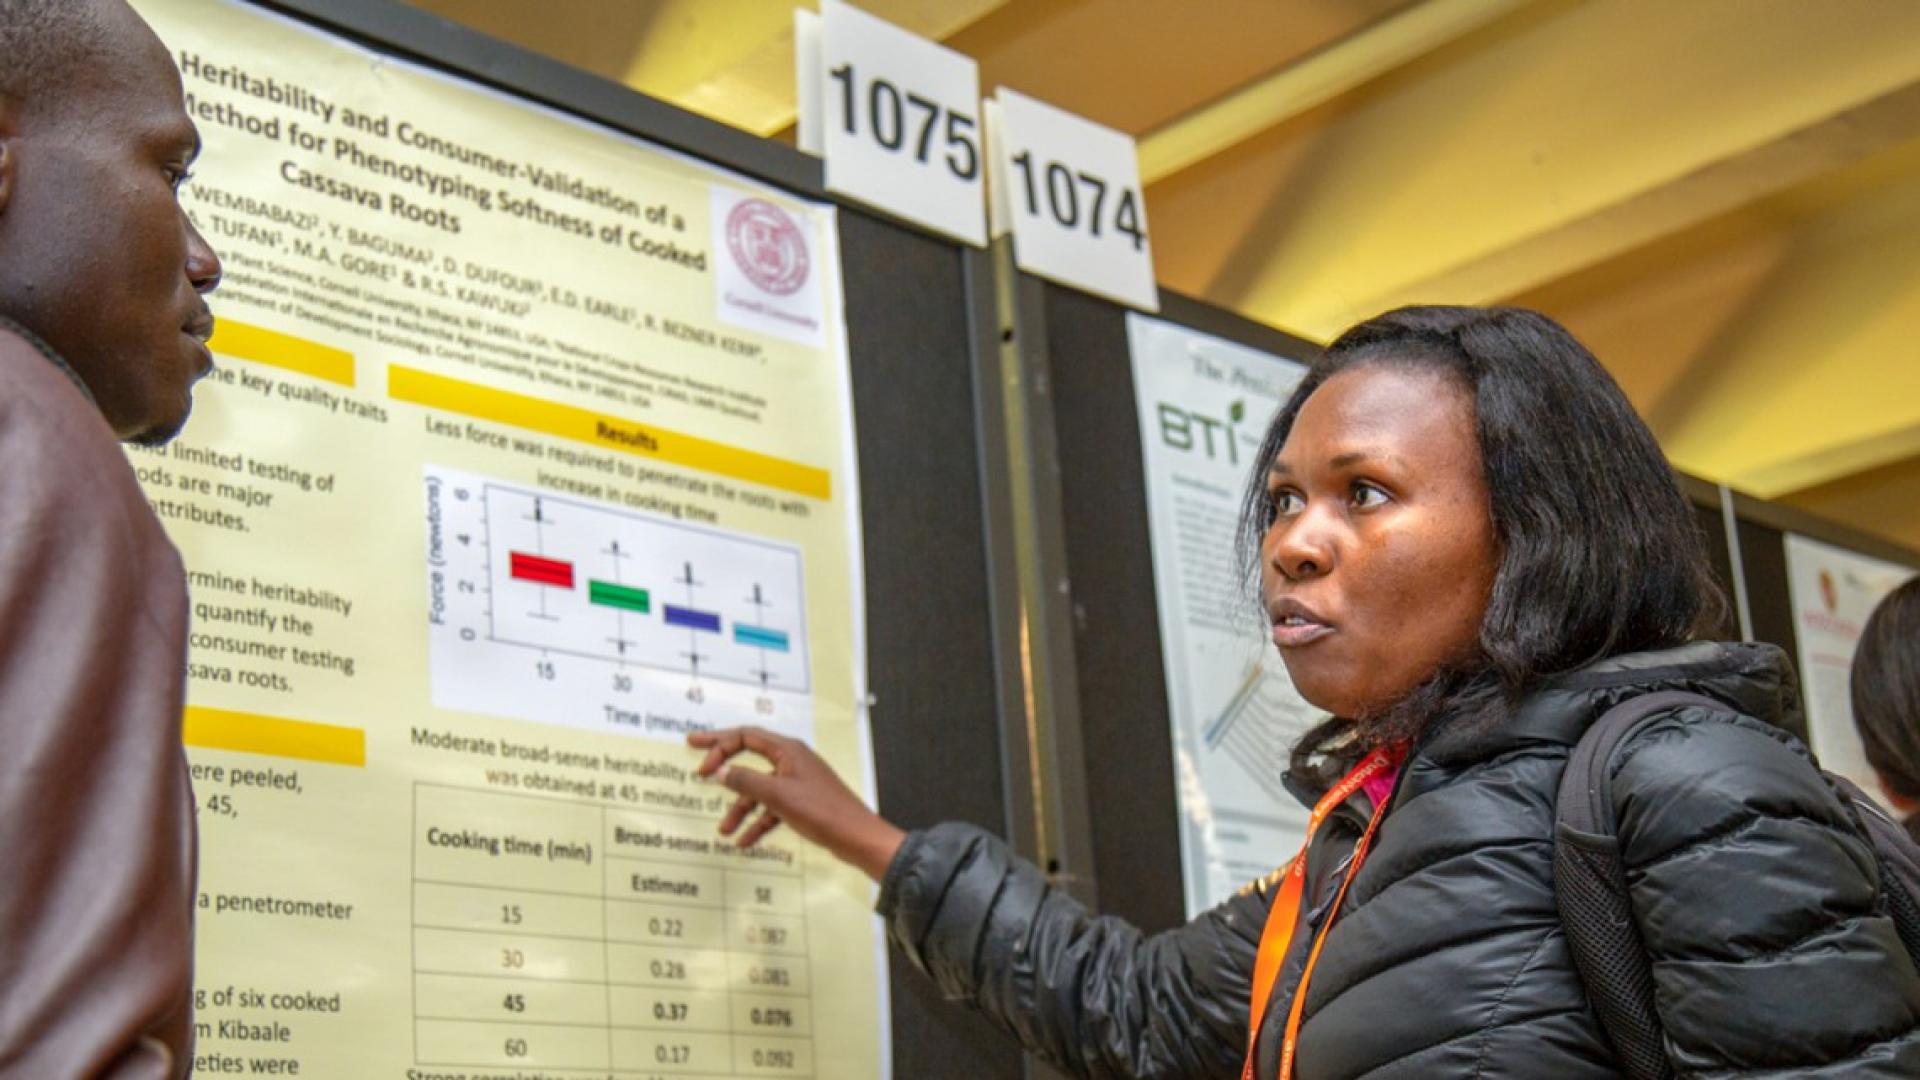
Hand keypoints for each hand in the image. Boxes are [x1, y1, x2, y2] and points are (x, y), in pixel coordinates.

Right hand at [688, 726, 904, 881]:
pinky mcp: (801, 802)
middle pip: (749, 758)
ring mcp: (796, 782)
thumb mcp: (777, 795)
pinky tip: (745, 840)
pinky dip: (758, 822)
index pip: (746, 736)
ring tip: (724, 829)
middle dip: (723, 766)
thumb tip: (722, 771)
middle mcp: (791, 761)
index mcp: (787, 750)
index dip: (719, 744)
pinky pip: (771, 808)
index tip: (700, 759)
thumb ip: (746, 781)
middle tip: (697, 767)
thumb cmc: (823, 811)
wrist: (855, 837)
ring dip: (740, 809)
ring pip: (759, 790)